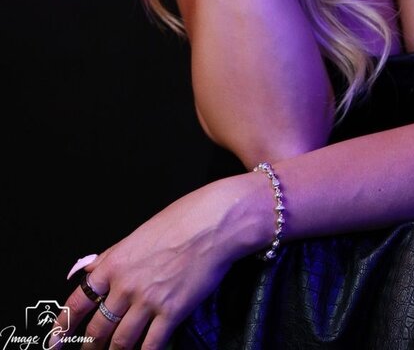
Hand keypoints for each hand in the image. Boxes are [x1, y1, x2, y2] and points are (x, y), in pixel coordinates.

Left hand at [56, 175, 265, 349]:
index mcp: (114, 263)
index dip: (64, 325)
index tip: (55, 341)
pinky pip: (151, 345)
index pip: (79, 301)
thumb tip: (92, 271)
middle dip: (90, 347)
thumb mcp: (139, 233)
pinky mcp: (171, 312)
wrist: (213, 223)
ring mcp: (148, 300)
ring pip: (121, 342)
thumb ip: (114, 256)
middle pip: (98, 328)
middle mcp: (126, 285)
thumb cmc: (181, 220)